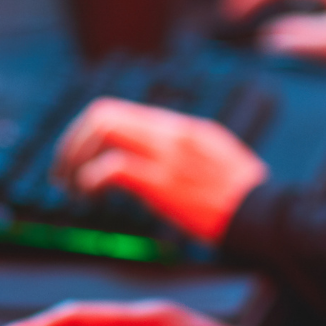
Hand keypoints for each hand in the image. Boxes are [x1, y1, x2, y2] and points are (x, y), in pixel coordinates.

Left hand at [50, 98, 267, 243]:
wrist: (262, 214)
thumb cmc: (242, 196)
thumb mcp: (214, 156)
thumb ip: (181, 149)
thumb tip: (148, 154)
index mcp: (180, 126)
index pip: (119, 111)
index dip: (86, 133)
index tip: (77, 157)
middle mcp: (170, 133)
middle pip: (102, 114)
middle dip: (72, 142)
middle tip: (62, 171)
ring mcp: (166, 155)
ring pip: (102, 132)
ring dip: (76, 159)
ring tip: (72, 185)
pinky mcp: (163, 182)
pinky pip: (113, 168)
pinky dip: (91, 180)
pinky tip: (90, 195)